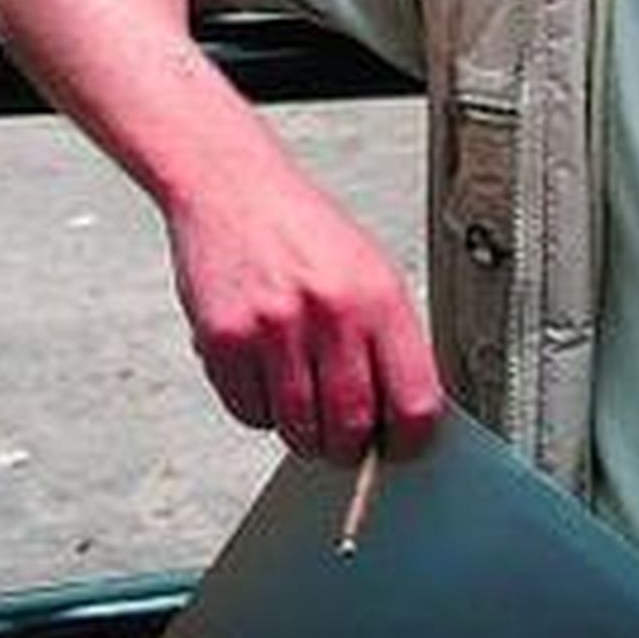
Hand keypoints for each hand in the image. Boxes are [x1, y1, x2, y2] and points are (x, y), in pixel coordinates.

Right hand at [165, 162, 442, 464]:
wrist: (236, 190)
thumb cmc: (306, 232)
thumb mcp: (371, 271)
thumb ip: (388, 340)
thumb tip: (405, 413)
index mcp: (380, 296)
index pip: (414, 400)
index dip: (411, 439)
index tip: (403, 447)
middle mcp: (332, 312)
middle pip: (352, 428)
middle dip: (350, 447)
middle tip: (345, 436)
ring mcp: (276, 328)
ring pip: (299, 431)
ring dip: (303, 432)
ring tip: (303, 395)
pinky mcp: (224, 341)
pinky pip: (250, 415)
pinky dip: (260, 410)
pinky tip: (265, 371)